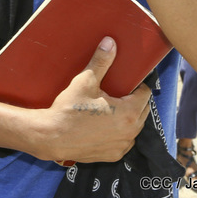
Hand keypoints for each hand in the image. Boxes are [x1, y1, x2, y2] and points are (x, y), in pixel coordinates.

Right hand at [31, 37, 150, 162]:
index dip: (136, 85)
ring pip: (134, 127)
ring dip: (128, 118)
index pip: (145, 93)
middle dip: (133, 100)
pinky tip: (104, 125)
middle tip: (116, 92)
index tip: (125, 81)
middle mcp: (131, 132)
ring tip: (110, 108)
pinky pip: (123, 141)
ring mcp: (123, 146)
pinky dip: (119, 133)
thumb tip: (110, 42)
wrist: (51, 137)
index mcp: (129, 113)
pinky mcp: (113, 155)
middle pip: (142, 110)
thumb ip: (101, 62)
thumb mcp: (85, 81)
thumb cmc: (69, 110)